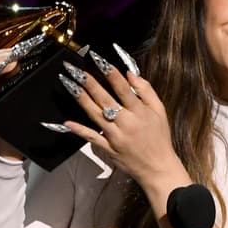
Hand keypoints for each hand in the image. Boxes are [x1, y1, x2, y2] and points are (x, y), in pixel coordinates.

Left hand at [59, 50, 185, 190]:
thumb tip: (130, 74)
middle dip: (88, 82)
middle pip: (104, 99)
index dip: (109, 72)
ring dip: (81, 98)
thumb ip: (146, 91)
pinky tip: (67, 122)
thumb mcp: (160, 111)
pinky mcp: (108, 149)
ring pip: (95, 115)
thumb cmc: (159, 137)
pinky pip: (92, 138)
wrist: (158, 168)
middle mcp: (126, 123)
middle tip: (74, 69)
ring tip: (68, 84)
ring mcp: (116, 137)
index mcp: (140, 112)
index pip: (122, 88)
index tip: (97, 59)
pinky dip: (79, 130)